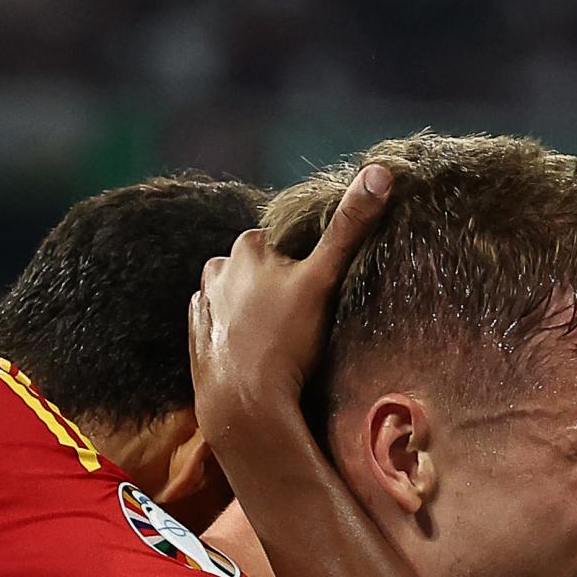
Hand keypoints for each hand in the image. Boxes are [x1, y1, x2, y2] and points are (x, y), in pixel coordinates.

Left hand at [189, 164, 391, 443]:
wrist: (244, 405)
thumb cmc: (285, 340)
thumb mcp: (324, 279)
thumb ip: (350, 227)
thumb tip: (380, 171)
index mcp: (247, 248)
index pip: (281, 241)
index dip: (302, 264)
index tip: (315, 289)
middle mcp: (217, 270)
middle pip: (257, 269)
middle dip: (276, 286)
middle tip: (301, 318)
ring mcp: (203, 306)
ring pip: (237, 297)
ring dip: (255, 310)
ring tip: (280, 340)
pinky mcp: (196, 339)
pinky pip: (221, 327)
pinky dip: (237, 336)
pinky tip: (257, 355)